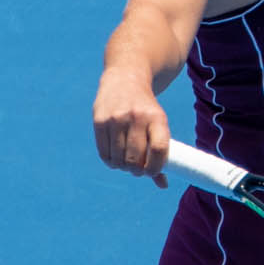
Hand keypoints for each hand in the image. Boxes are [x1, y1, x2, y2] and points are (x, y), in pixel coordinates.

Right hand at [93, 68, 170, 187]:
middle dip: (136, 171)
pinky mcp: (100, 121)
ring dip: (123, 167)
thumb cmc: (146, 110)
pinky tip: (115, 158)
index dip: (155, 168)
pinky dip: (110, 162)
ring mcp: (117, 119)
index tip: (152, 172)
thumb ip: (160, 153)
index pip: (158, 149)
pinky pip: (104, 153)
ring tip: (126, 163)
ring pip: (119, 159)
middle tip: (137, 169)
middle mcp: (137, 117)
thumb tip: (163, 185)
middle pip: (135, 158)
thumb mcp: (158, 124)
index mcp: (157, 118)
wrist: (125, 79)